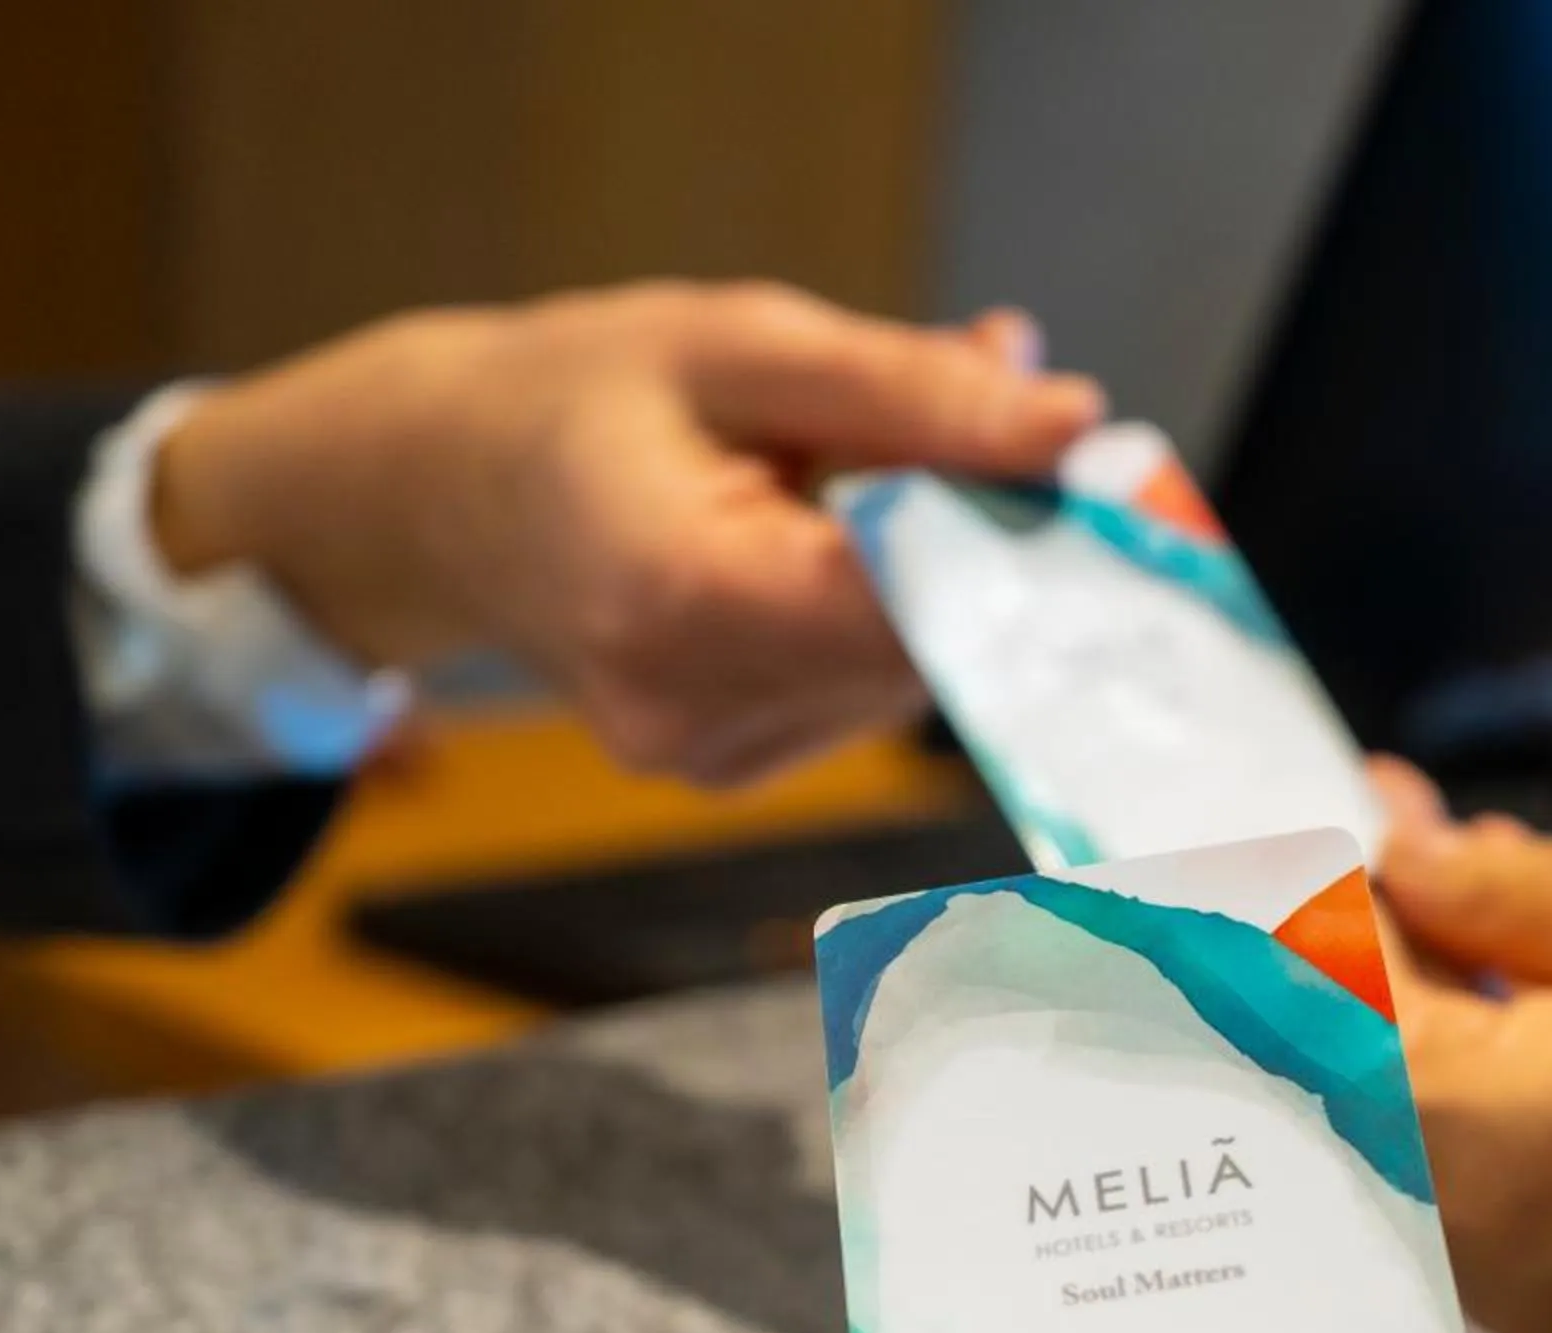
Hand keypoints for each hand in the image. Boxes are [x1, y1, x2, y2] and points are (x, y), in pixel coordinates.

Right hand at [153, 283, 1104, 785]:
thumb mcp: (743, 344)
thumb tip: (1071, 423)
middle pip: (929, 647)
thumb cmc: (580, 398)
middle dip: (994, 549)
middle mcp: (697, 711)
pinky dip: (890, 615)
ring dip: (942, 578)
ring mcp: (714, 759)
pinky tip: (833, 546)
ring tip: (872, 475)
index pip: (912, 602)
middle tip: (1028, 444)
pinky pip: (869, 691)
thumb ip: (913, 392)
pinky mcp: (735, 768)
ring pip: (913, 674)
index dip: (1027, 548)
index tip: (1111, 492)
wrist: (439, 490)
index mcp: (681, 600)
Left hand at [1371, 761, 1551, 1332]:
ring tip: (1487, 875)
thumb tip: (1400, 861)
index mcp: (1470, 1145)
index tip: (1323, 811)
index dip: (1307, 894)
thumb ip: (1502, 890)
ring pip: (1430, 1132)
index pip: (1314, 1007)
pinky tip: (1547, 986)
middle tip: (1409, 820)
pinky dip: (1499, 1084)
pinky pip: (1503, 1186)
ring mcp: (1541, 1302)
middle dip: (1373, 940)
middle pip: (1358, 1077)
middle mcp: (1475, 1253)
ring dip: (1437, 1007)